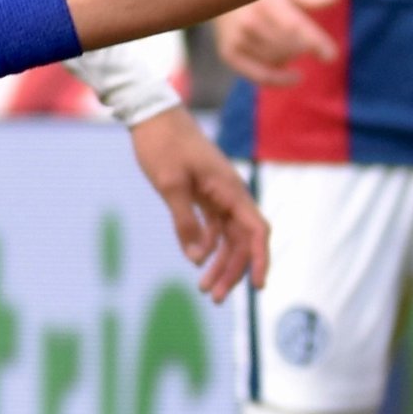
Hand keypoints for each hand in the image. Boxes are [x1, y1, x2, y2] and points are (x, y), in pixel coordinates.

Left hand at [128, 107, 268, 300]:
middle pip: (242, 241)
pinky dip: (208, 246)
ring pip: (229, 237)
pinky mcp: (205, 195)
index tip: (257, 287)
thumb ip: (184, 222)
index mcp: (230, 190)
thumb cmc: (163, 145)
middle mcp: (231, 194)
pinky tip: (196, 261)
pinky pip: (214, 227)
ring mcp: (219, 195)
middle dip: (232, 271)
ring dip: (220, 263)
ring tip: (204, 290)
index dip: (259, 260)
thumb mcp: (170, 185)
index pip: (256, 231)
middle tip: (212, 298)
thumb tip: (197, 259)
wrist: (153, 116)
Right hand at [212, 0, 341, 78]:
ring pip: (277, 60)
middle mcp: (248, 21)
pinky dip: (280, 80)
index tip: (332, 56)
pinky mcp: (229, 53)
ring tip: (292, 44)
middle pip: (289, 47)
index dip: (315, 43)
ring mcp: (237, 38)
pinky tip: (296, 77)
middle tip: (308, 41)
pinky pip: (260, 76)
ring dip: (291, 56)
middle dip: (304, 47)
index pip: (294, 27)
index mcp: (265, 1)